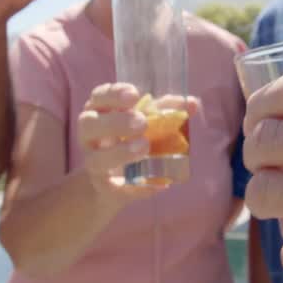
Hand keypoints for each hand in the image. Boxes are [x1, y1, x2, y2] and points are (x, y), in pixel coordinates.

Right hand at [76, 83, 163, 203]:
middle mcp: (89, 136)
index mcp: (99, 112)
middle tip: (142, 123)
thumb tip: (193, 103)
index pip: (99, 97)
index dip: (114, 94)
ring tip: (144, 148)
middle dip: (116, 122)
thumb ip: (166, 111)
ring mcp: (93, 162)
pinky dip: (136, 188)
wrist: (113, 182)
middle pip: (89, 124)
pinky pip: (115, 189)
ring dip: (120, 153)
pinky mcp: (103, 187)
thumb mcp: (146, 122)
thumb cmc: (130, 140)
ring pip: (96, 159)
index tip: (134, 94)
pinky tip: (158, 185)